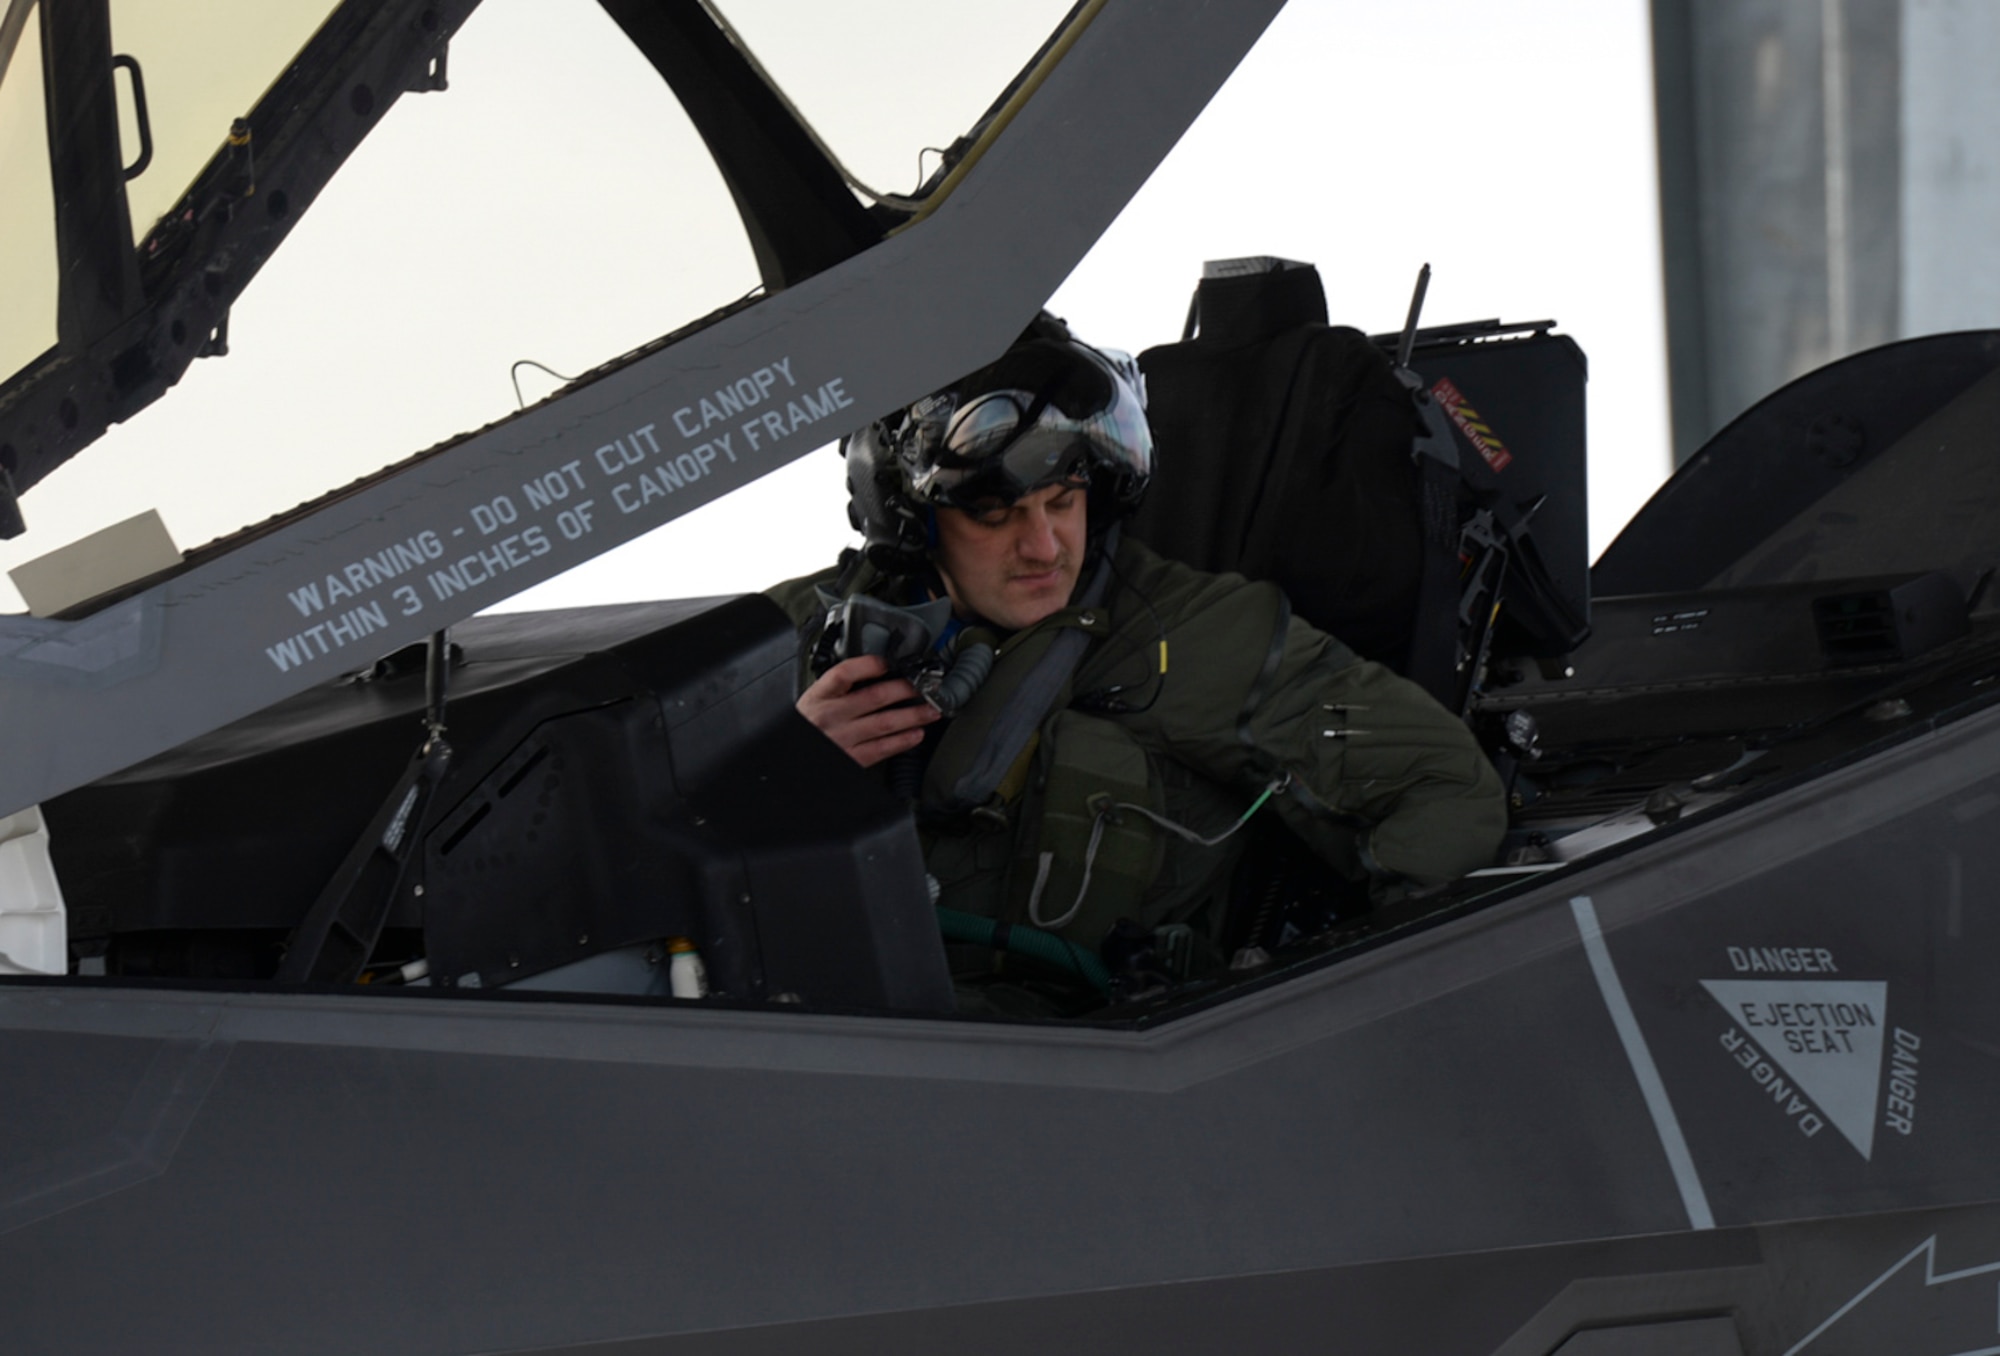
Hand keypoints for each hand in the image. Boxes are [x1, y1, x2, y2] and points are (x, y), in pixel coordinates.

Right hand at [797, 654, 940, 767]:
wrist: (788, 760)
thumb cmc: (807, 727)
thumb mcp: (812, 701)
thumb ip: (837, 689)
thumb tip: (871, 672)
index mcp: (819, 696)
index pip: (843, 674)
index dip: (868, 666)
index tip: (887, 662)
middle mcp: (831, 716)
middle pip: (874, 697)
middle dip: (906, 690)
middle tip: (925, 686)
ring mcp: (842, 739)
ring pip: (885, 723)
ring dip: (913, 716)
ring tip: (931, 710)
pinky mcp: (851, 759)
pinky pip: (882, 749)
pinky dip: (902, 741)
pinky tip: (916, 734)